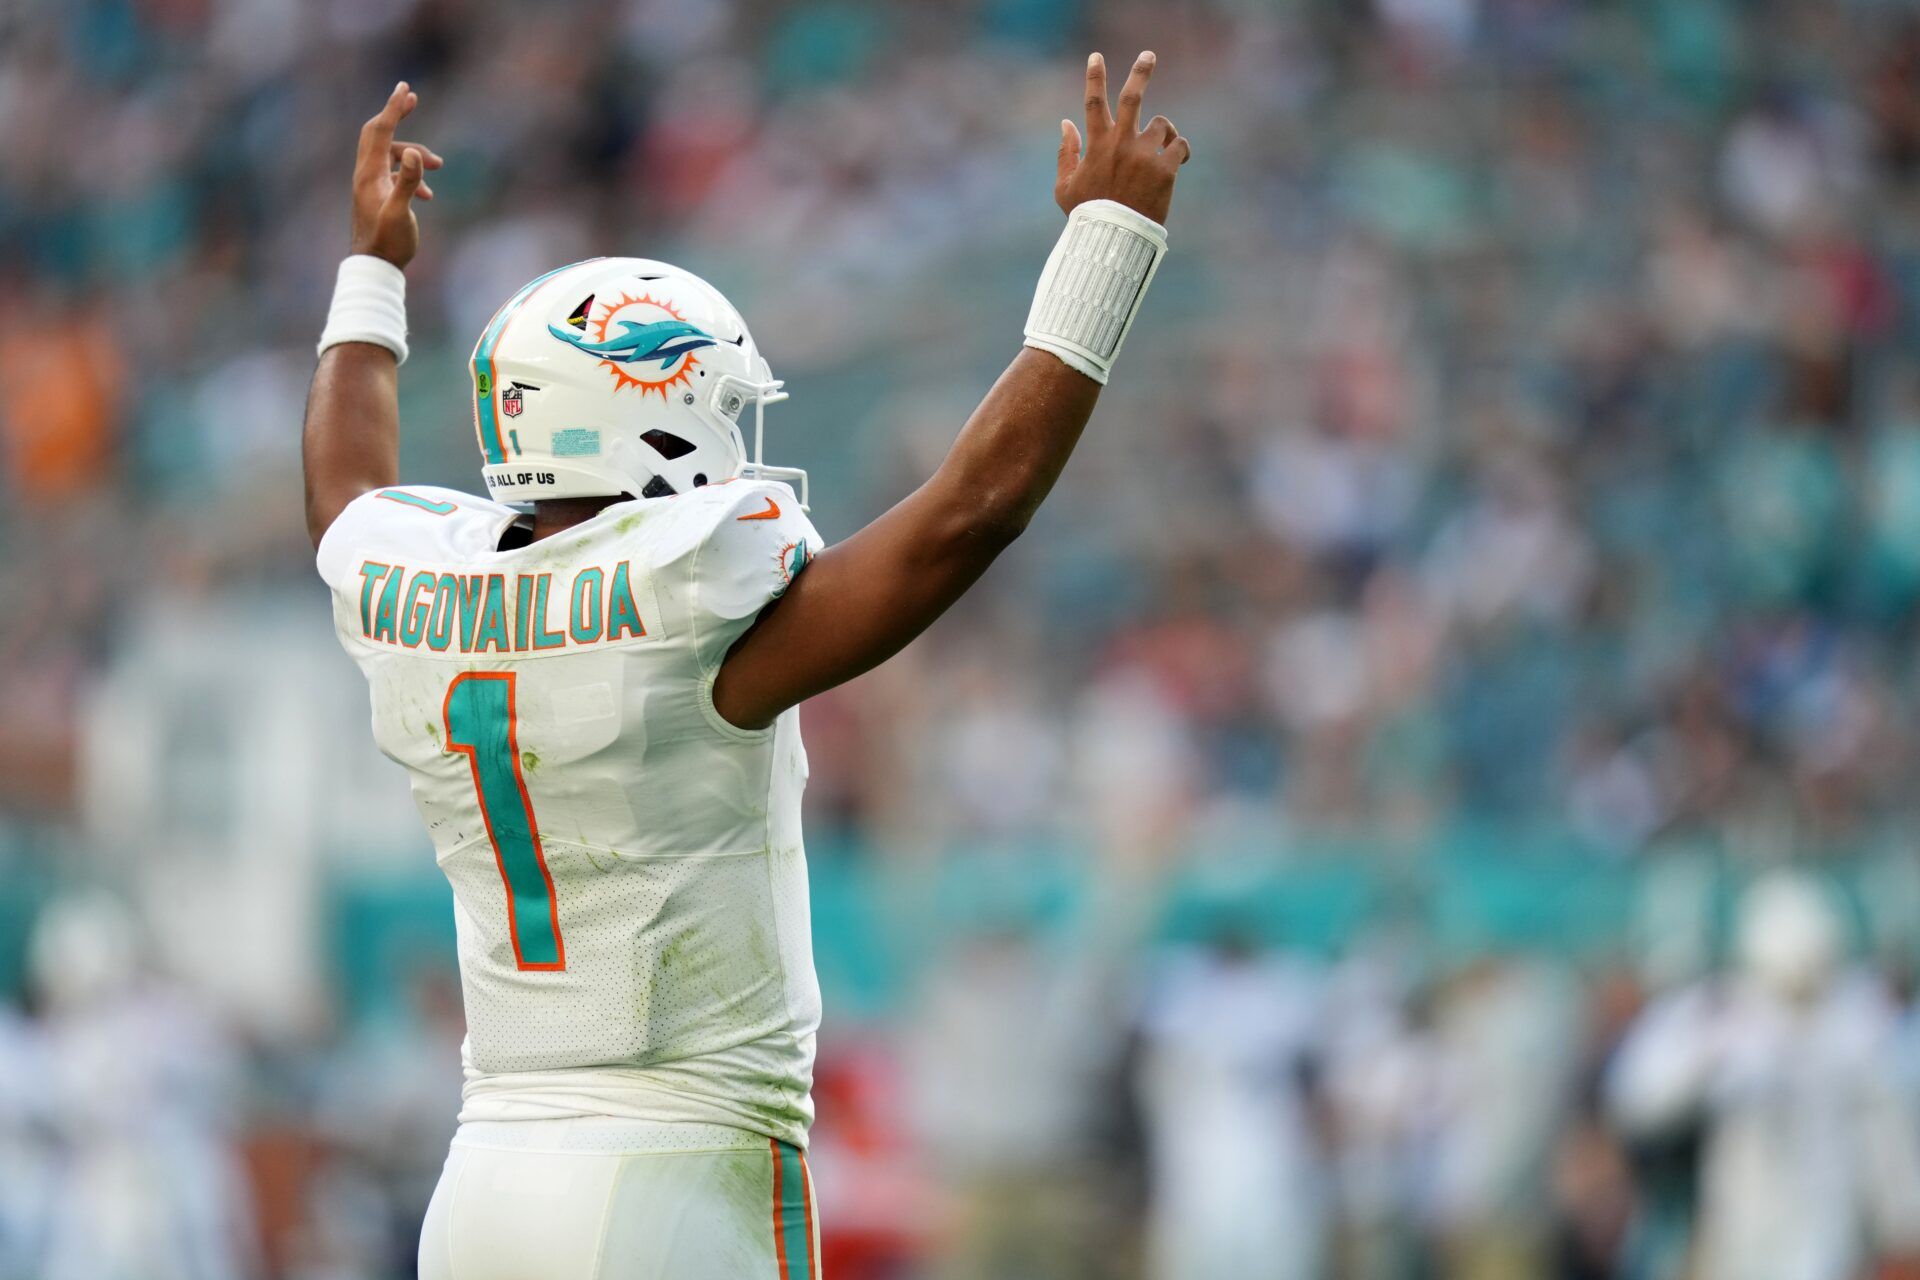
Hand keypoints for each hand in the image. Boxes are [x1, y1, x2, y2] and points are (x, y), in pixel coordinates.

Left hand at [350, 82, 443, 268]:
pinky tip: (428, 194)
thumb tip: (414, 153)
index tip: (406, 88)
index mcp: (369, 173)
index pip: (380, 130)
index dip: (393, 108)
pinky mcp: (378, 196)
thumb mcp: (400, 212)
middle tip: (413, 100)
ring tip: (438, 166)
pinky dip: (411, 173)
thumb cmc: (388, 242)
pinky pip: (394, 172)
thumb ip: (407, 182)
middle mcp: (366, 174)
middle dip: (397, 117)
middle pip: (379, 133)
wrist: (375, 267)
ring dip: (415, 154)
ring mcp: (371, 185)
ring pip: (392, 154)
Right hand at [1055, 52, 1189, 224]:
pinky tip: (1177, 161)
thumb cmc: (1087, 215)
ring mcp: (1145, 155)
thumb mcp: (1065, 186)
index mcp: (1098, 145)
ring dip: (1163, 133)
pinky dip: (1179, 150)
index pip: (1094, 102)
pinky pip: (1180, 146)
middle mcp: (1122, 143)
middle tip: (1148, 55)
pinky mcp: (1166, 169)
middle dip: (1141, 72)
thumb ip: (1065, 152)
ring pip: (1162, 125)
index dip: (1094, 77)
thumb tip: (1066, 122)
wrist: (1115, 239)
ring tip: (1160, 150)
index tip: (1096, 57)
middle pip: (1133, 97)